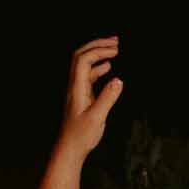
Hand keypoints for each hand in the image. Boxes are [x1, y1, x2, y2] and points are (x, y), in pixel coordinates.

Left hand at [59, 37, 123, 155]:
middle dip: (97, 45)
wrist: (70, 147)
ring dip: (98, 54)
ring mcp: (78, 90)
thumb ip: (108, 98)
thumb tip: (118, 80)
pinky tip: (109, 68)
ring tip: (114, 49)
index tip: (116, 50)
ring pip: (85, 64)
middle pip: (81, 56)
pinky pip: (89, 75)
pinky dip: (99, 67)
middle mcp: (75, 85)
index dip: (99, 51)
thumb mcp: (97, 117)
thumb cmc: (81, 135)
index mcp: (77, 87)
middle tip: (116, 41)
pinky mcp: (82, 96)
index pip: (84, 60)